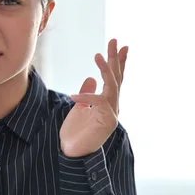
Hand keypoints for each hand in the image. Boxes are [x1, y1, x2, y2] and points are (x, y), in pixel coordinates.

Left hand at [59, 38, 127, 157]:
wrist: (72, 153)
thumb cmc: (75, 132)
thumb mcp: (78, 108)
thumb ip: (86, 93)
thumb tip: (91, 78)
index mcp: (106, 102)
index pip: (115, 78)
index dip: (118, 62)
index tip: (121, 45)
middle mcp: (113, 106)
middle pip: (116, 78)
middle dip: (116, 59)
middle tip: (115, 41)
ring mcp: (112, 114)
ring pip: (112, 87)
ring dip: (106, 70)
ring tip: (99, 55)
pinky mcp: (107, 122)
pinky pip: (99, 103)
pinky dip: (86, 97)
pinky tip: (74, 96)